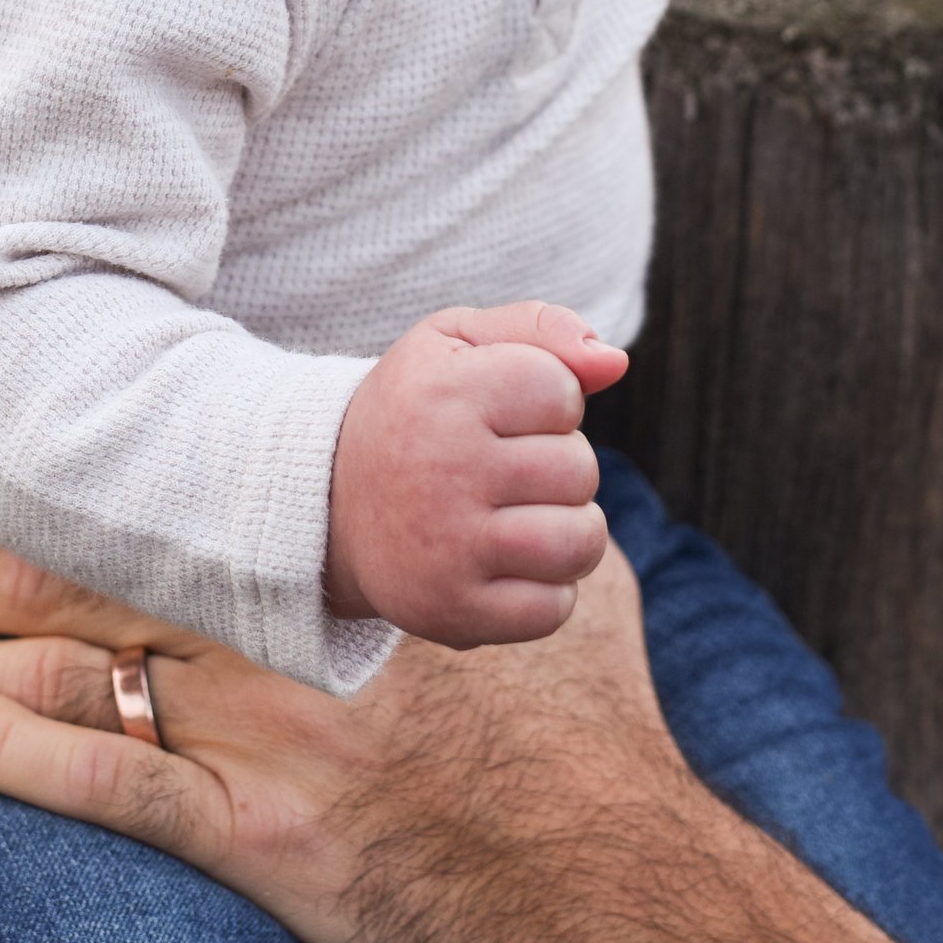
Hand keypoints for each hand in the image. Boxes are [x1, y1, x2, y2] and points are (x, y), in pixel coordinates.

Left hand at [0, 525, 921, 942]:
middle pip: (81, 567)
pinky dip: (12, 755)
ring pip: (73, 668)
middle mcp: (289, 624)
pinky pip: (115, 784)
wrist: (624, 888)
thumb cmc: (601, 729)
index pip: (171, 480)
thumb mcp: (571, 571)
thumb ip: (519, 491)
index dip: (52, 463)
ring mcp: (268, 731)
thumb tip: (535, 414)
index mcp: (348, 549)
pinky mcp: (263, 838)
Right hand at [325, 300, 625, 644]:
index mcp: (445, 393)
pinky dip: (547, 590)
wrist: (327, 503)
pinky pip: (553, 609)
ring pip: (580, 542)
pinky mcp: (450, 612)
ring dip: (569, 530)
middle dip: (559, 465)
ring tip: (524, 517)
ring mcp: (447, 548)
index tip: (504, 409)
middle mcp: (443, 470)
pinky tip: (506, 564)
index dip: (551, 399)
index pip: (563, 391)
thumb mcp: (457, 342)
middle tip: (505, 468)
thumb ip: (540, 329)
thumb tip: (615, 362)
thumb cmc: (416, 410)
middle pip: (579, 469)